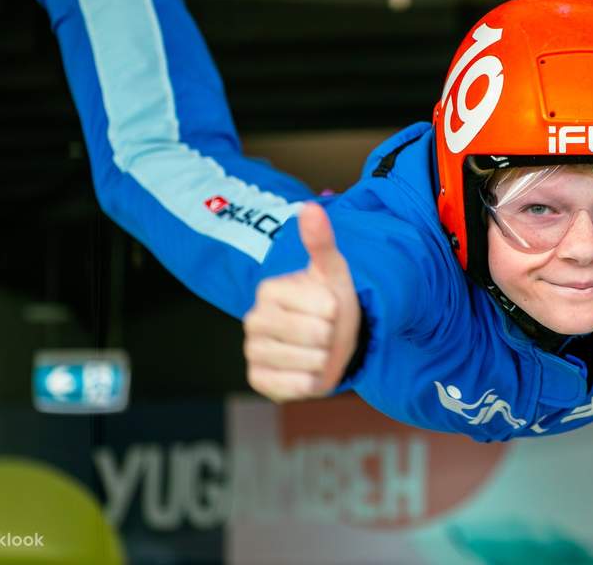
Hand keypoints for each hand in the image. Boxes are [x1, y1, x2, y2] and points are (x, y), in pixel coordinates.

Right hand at [242, 202, 361, 402]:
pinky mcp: (258, 379)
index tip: (329, 309)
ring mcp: (253, 351)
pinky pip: (296, 386)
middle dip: (333, 336)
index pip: (326, 308)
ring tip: (317, 350)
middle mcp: (254, 319)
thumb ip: (321, 242)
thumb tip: (311, 207)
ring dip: (324, 360)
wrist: (328, 341)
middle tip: (325, 332)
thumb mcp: (332, 272)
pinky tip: (306, 370)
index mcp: (269, 290)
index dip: (339, 312)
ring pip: (309, 362)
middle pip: (317, 335)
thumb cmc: (329, 303)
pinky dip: (311, 382)